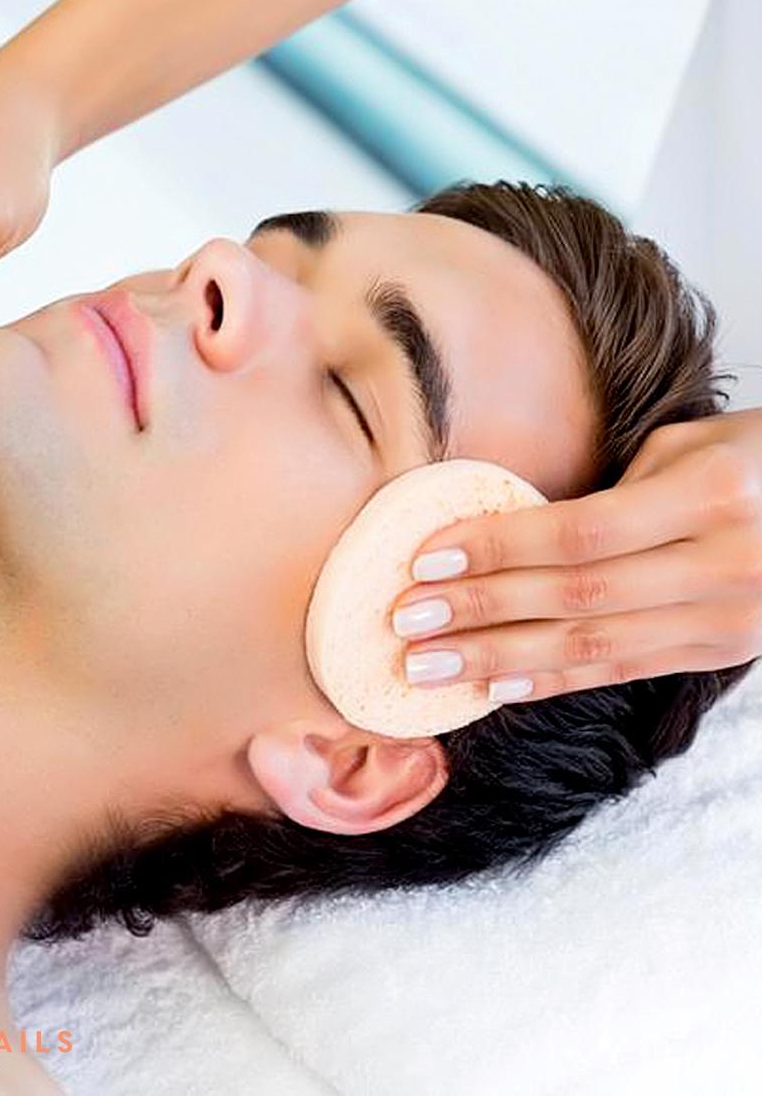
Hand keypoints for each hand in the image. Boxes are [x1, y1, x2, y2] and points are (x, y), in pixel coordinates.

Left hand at [390, 412, 761, 703]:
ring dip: (500, 661)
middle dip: (482, 611)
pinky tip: (496, 687)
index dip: (499, 548)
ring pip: (594, 647)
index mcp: (715, 496)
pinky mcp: (722, 652)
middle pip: (578, 596)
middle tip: (405, 621)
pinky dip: (555, 681)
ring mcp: (728, 620)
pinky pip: (624, 672)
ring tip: (427, 669)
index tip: (426, 558)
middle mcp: (724, 565)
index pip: (583, 531)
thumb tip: (520, 528)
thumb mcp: (694, 445)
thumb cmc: (756, 457)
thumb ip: (616, 490)